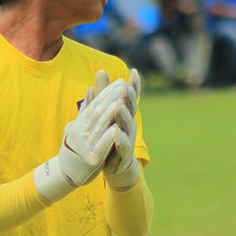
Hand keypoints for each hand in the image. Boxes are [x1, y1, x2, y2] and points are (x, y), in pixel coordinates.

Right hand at [33, 75, 126, 202]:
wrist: (66, 174)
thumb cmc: (75, 148)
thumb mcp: (78, 126)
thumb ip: (86, 109)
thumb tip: (91, 89)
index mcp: (79, 123)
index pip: (95, 104)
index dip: (107, 92)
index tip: (120, 82)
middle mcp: (80, 132)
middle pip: (97, 112)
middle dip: (111, 98)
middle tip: (123, 86)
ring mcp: (84, 146)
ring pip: (98, 127)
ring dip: (110, 114)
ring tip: (120, 102)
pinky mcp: (91, 160)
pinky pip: (100, 147)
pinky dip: (108, 138)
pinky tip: (116, 130)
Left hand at [88, 69, 142, 190]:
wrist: (114, 164)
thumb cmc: (109, 134)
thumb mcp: (105, 111)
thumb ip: (102, 93)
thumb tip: (101, 71)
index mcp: (125, 113)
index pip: (130, 96)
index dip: (134, 85)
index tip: (134, 71)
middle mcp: (129, 123)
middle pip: (130, 108)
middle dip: (129, 98)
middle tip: (126, 87)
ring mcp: (128, 137)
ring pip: (127, 125)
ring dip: (123, 116)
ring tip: (119, 106)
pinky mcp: (124, 152)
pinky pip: (122, 145)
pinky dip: (120, 140)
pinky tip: (117, 134)